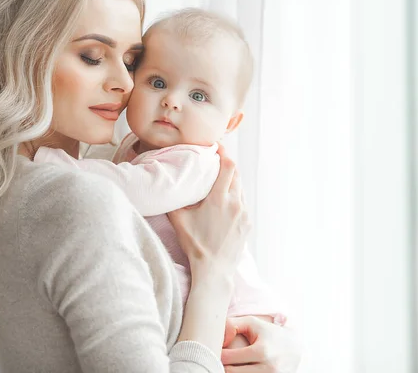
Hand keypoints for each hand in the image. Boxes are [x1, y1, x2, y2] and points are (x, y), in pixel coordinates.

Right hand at [167, 144, 250, 279]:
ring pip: (241, 189)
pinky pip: (243, 203)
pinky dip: (235, 197)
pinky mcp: (248, 223)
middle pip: (236, 174)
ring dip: (231, 182)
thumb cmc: (195, 245)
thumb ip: (175, 199)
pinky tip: (225, 203)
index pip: (228, 166)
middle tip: (216, 163)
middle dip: (227, 166)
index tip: (217, 147)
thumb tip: (169, 184)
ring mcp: (244, 213)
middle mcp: (236, 203)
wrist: (214, 270)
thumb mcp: (179, 220)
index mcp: (219, 199)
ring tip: (219, 183)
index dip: (224, 153)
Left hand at [221, 316, 301, 372]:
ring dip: (230, 372)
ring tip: (228, 365)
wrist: (295, 348)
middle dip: (221, 365)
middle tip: (217, 359)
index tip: (216, 350)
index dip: (218, 354)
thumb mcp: (253, 323)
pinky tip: (239, 369)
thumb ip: (232, 325)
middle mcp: (268, 368)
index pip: (228, 358)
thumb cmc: (269, 334)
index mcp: (262, 351)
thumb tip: (220, 341)